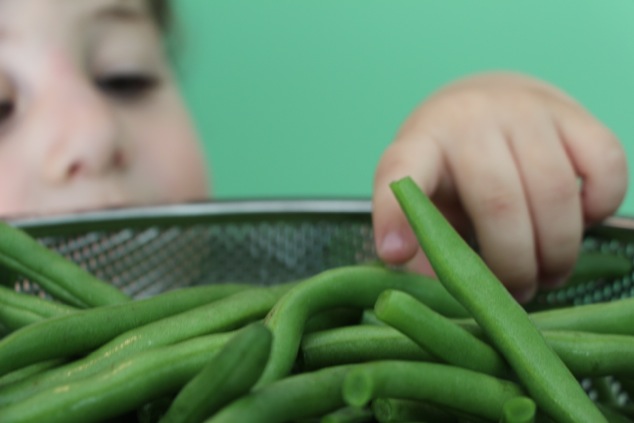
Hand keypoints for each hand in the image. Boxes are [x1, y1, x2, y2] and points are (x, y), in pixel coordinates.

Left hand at [372, 72, 627, 301]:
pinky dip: (597, 209)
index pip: (401, 173)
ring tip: (546, 275)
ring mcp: (526, 110)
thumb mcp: (424, 196)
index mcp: (421, 141)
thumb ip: (424, 243)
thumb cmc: (450, 164)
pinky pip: (604, 168)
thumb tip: (449, 292)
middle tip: (515, 295)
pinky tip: (577, 222)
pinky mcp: (575, 113)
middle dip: (512, 266)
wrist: (485, 101)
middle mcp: (471, 117)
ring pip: (555, 192)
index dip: (395, 216)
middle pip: (499, 204)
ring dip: (557, 250)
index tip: (394, 255)